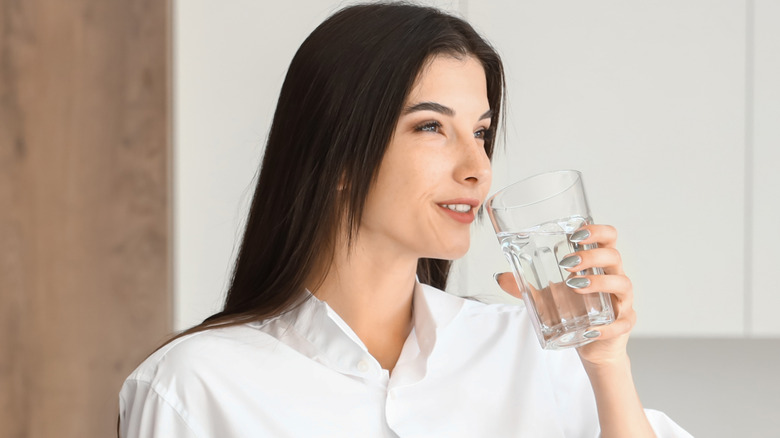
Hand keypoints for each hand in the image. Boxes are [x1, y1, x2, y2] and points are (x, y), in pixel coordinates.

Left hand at [495, 224, 635, 368]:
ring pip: (623, 284)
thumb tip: (500, 277)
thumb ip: (526, 285)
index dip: (598, 231)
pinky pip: (622, 323)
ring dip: (600, 282)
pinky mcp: (624, 324)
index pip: (608, 239)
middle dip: (592, 256)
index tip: (576, 234)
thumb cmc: (575, 311)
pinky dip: (607, 326)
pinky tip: (591, 329)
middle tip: (567, 263)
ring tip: (576, 285)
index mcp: (599, 265)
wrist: (592, 344)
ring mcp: (622, 301)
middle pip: (614, 256)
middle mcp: (614, 278)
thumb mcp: (548, 296)